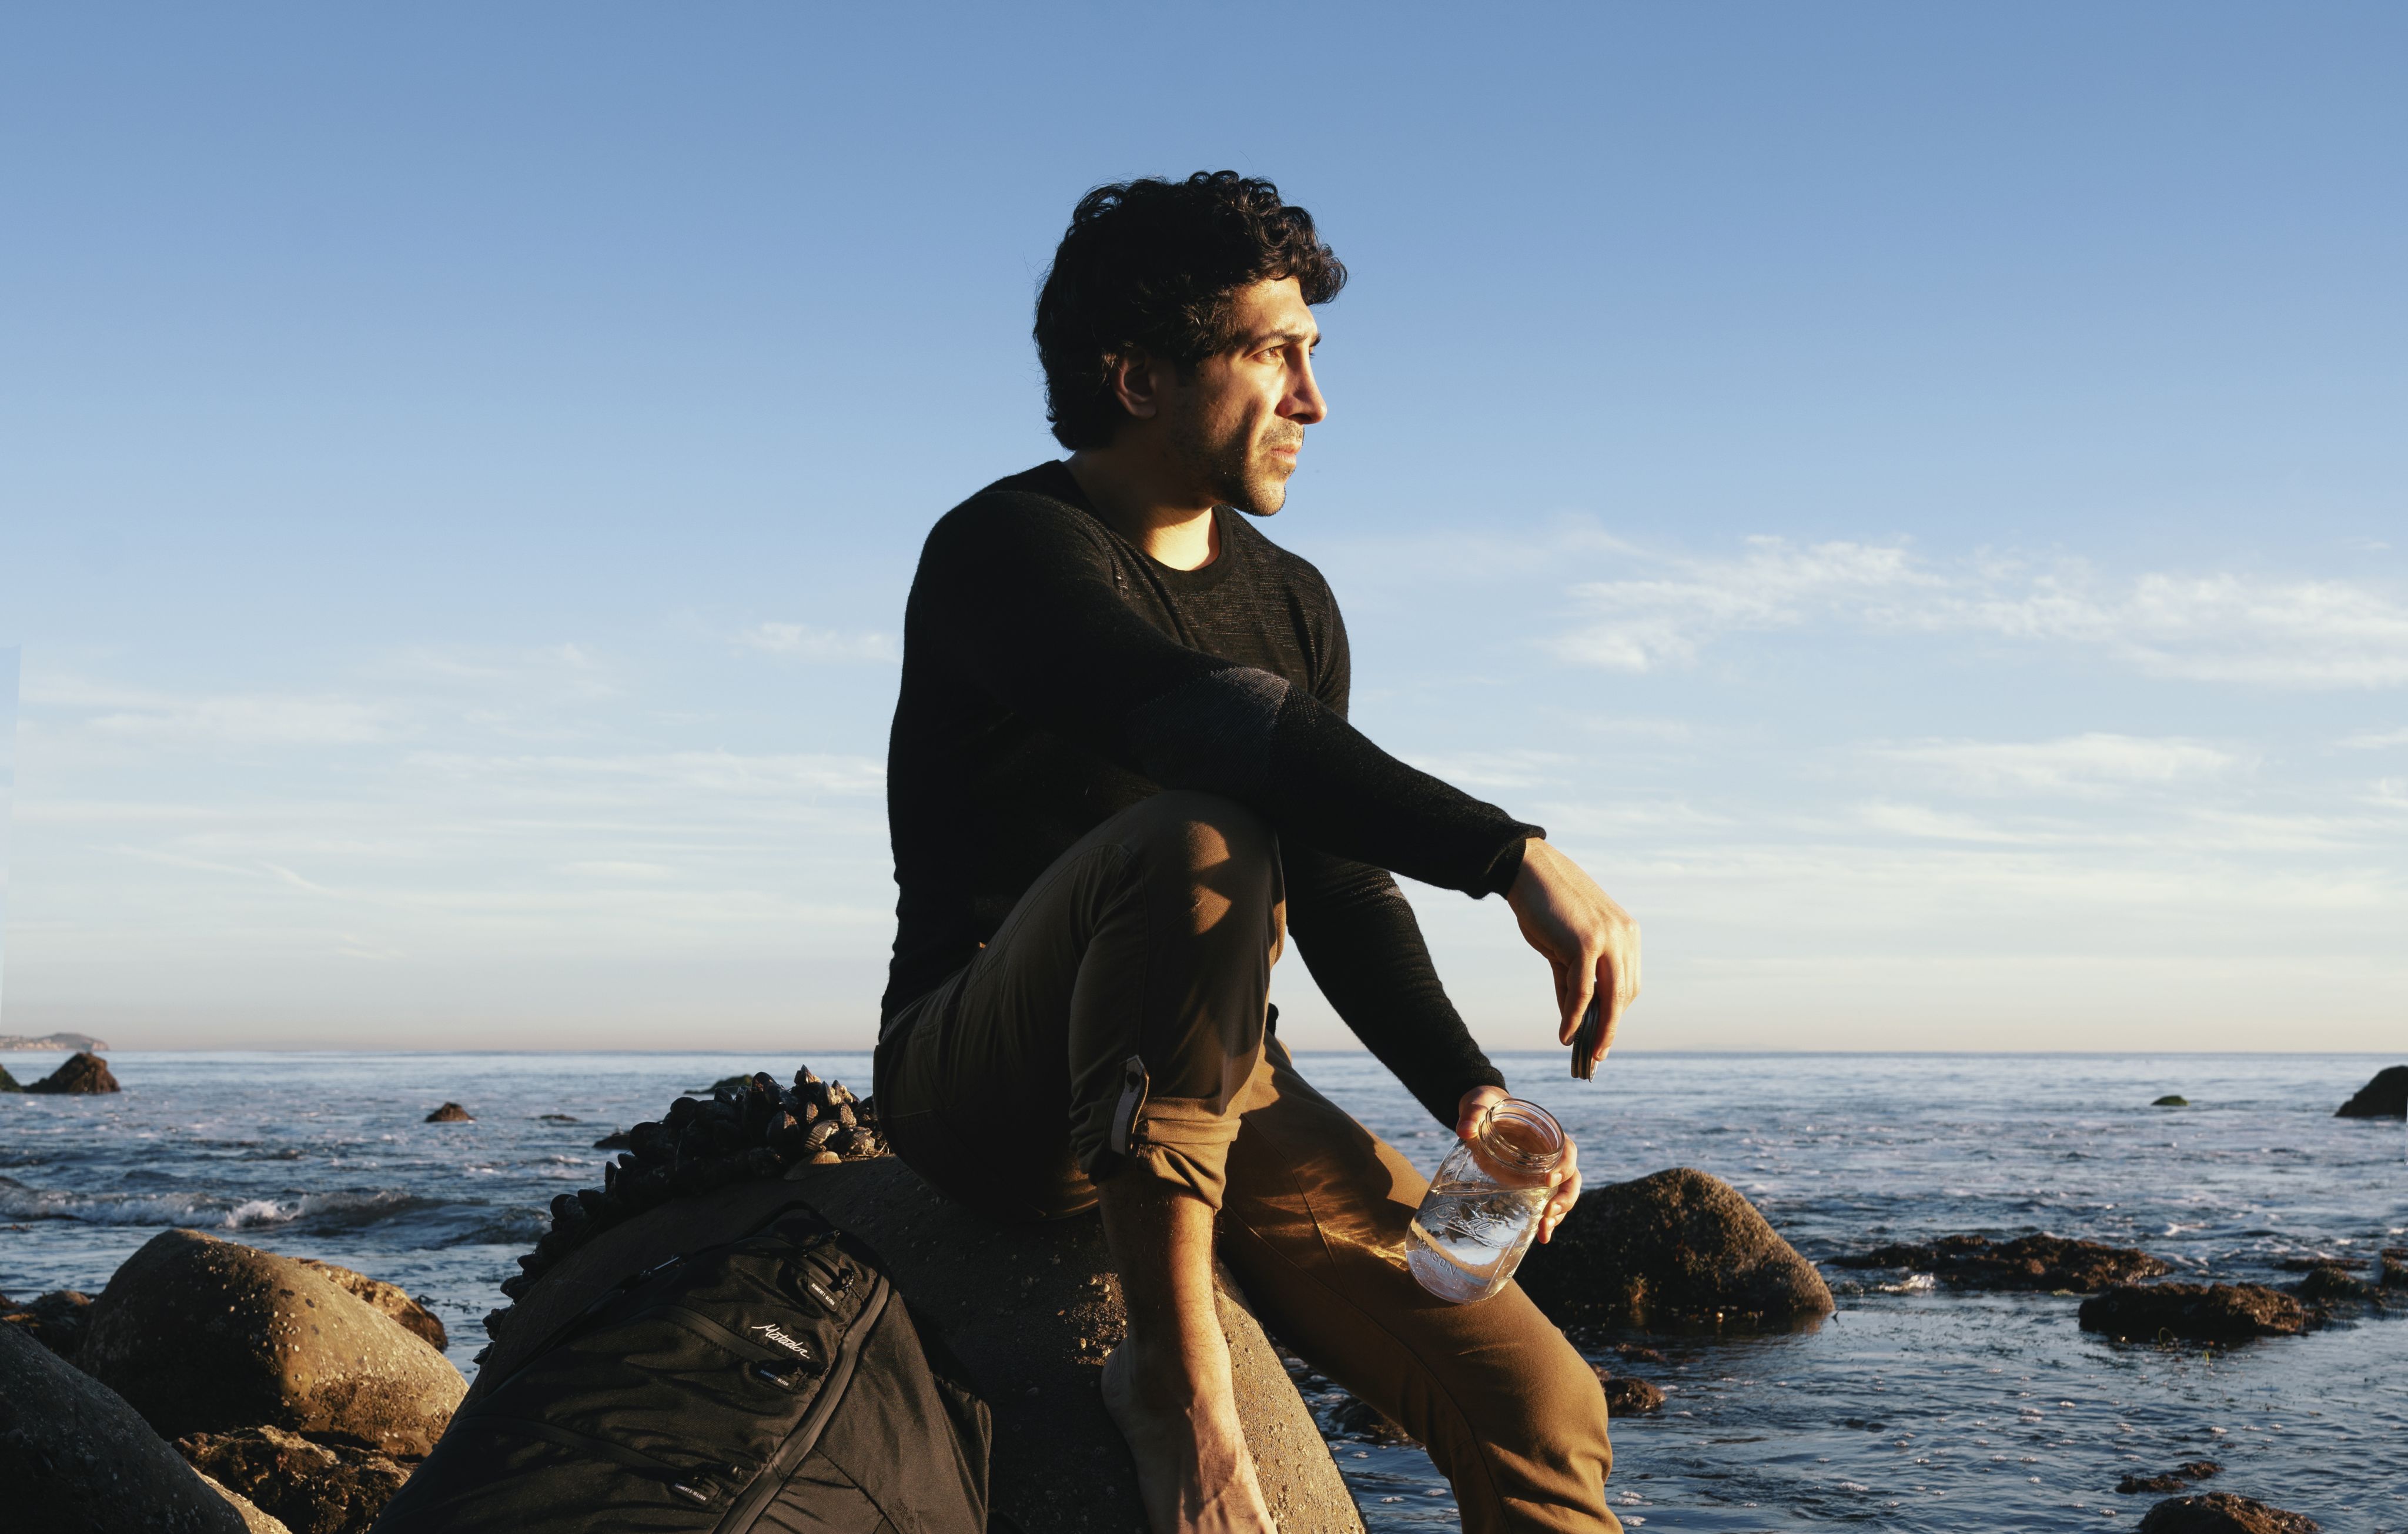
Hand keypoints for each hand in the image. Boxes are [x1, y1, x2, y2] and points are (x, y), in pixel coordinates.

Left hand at [1455, 1085, 1582, 1243]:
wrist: (1480, 1113)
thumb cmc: (1485, 1106)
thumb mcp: (1478, 1105)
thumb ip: (1472, 1116)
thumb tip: (1463, 1130)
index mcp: (1545, 1133)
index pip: (1567, 1151)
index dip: (1564, 1166)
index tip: (1549, 1180)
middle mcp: (1550, 1154)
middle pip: (1571, 1178)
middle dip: (1565, 1198)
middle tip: (1549, 1213)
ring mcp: (1542, 1170)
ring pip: (1562, 1194)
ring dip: (1558, 1215)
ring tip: (1544, 1233)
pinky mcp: (1530, 1183)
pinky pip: (1546, 1202)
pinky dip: (1546, 1220)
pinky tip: (1540, 1236)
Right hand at [1506, 838, 1640, 1071]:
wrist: (1528, 868)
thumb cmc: (1544, 905)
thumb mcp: (1564, 945)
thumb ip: (1572, 979)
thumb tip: (1571, 1020)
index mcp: (1626, 933)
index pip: (1628, 984)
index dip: (1615, 1014)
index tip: (1602, 1036)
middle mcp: (1624, 936)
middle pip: (1624, 995)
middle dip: (1610, 1029)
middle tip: (1597, 1055)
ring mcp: (1608, 938)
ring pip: (1610, 997)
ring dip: (1598, 1030)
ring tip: (1585, 1053)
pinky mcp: (1585, 942)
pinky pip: (1584, 990)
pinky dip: (1574, 1016)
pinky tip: (1566, 1034)